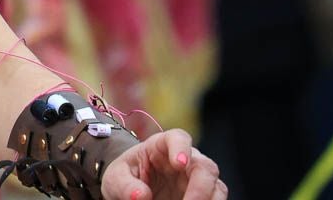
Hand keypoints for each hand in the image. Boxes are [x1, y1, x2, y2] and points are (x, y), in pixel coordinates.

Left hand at [102, 130, 224, 199]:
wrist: (130, 191)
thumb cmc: (125, 177)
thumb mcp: (115, 178)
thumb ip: (125, 185)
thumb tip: (141, 196)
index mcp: (162, 145)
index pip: (178, 138)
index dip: (182, 149)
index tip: (180, 164)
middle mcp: (186, 160)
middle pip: (205, 167)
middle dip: (201, 187)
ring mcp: (196, 180)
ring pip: (217, 187)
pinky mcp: (202, 197)